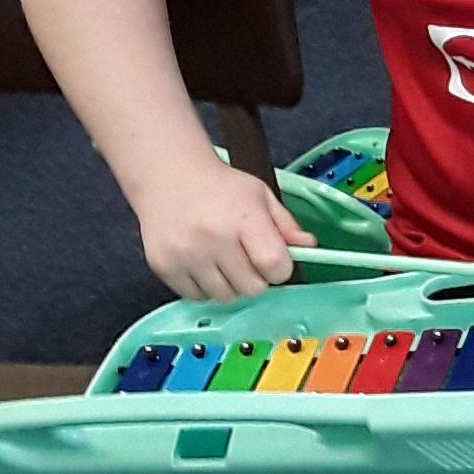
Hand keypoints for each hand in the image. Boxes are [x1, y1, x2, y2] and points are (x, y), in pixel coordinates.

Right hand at [131, 161, 306, 303]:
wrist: (168, 176)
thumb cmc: (219, 187)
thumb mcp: (260, 196)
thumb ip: (286, 225)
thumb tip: (309, 247)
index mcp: (244, 217)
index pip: (274, 265)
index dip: (280, 269)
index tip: (274, 262)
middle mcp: (213, 237)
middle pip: (251, 288)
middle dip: (255, 279)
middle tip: (246, 260)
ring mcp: (186, 254)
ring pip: (223, 297)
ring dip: (229, 285)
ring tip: (222, 260)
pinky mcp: (164, 266)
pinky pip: (195, 297)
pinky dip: (203, 287)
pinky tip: (202, 263)